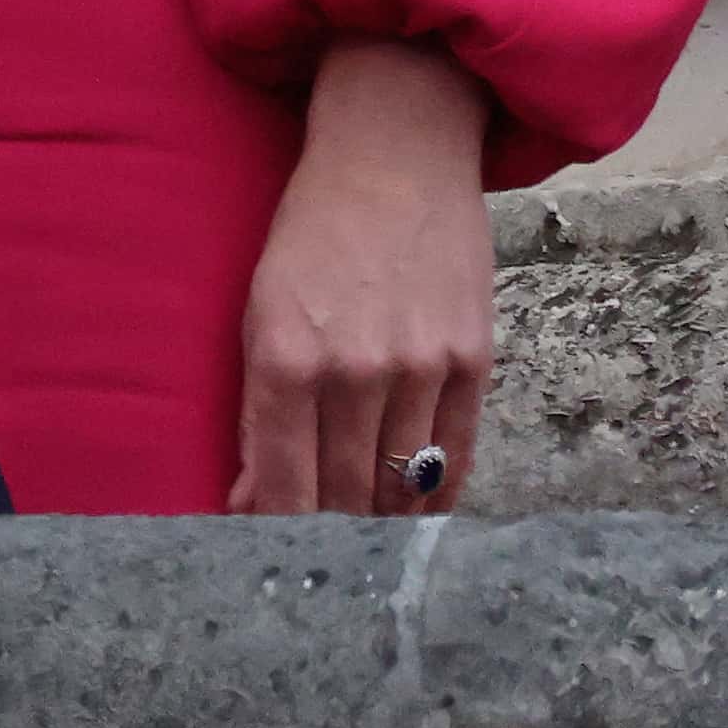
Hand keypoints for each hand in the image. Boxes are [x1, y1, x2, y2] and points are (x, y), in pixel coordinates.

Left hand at [233, 37, 494, 514]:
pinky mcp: (471, 362)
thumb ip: (260, 406)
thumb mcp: (258, 311)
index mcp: (286, 358)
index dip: (274, 533)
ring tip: (360, 551)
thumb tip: (255, 497)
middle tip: (314, 566)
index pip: (283, 484)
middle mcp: (355, 371)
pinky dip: (431, 494)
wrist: (393, 160)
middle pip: (342, 494)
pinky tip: (413, 516)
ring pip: (398, 485)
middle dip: (323, 537)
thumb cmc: (308, 236)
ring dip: (377, 523)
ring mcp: (420, 369)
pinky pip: (453, 458)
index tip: (265, 558)